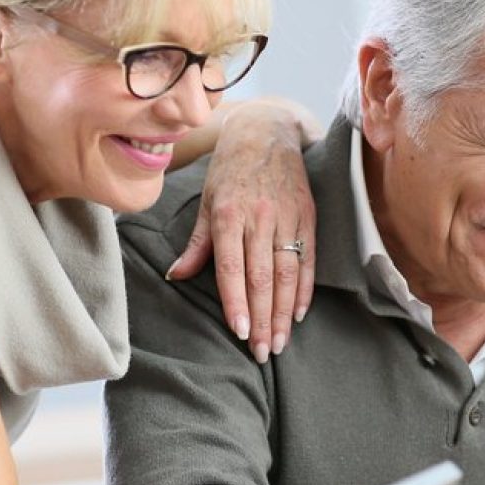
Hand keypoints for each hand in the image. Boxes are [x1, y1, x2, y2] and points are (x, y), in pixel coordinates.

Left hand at [166, 99, 321, 363]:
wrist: (266, 132)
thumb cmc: (230, 170)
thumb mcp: (206, 201)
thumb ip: (197, 243)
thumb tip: (177, 276)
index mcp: (229, 214)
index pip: (233, 268)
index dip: (237, 302)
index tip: (241, 333)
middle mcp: (260, 217)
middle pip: (262, 277)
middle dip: (263, 318)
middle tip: (263, 352)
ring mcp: (287, 217)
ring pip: (287, 273)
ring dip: (283, 312)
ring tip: (280, 342)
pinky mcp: (307, 216)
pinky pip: (308, 259)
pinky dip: (304, 289)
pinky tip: (298, 314)